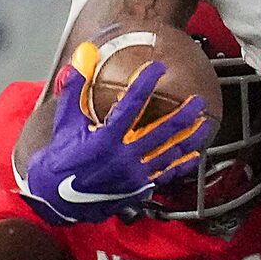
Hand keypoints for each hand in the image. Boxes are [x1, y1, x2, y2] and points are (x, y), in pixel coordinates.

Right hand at [17, 56, 210, 226]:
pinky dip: (183, 164)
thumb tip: (81, 60)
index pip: (132, 103)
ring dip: (190, 137)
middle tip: (197, 100)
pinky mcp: (140, 188)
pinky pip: (167, 174)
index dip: (146, 82)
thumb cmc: (60, 160)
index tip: (158, 68)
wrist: (57, 198)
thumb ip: (75, 91)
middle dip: (184, 113)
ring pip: (171, 154)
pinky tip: (194, 154)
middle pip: (163, 130)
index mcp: (106, 138)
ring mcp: (135, 175)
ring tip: (203, 123)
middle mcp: (124, 157)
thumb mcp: (65, 123)